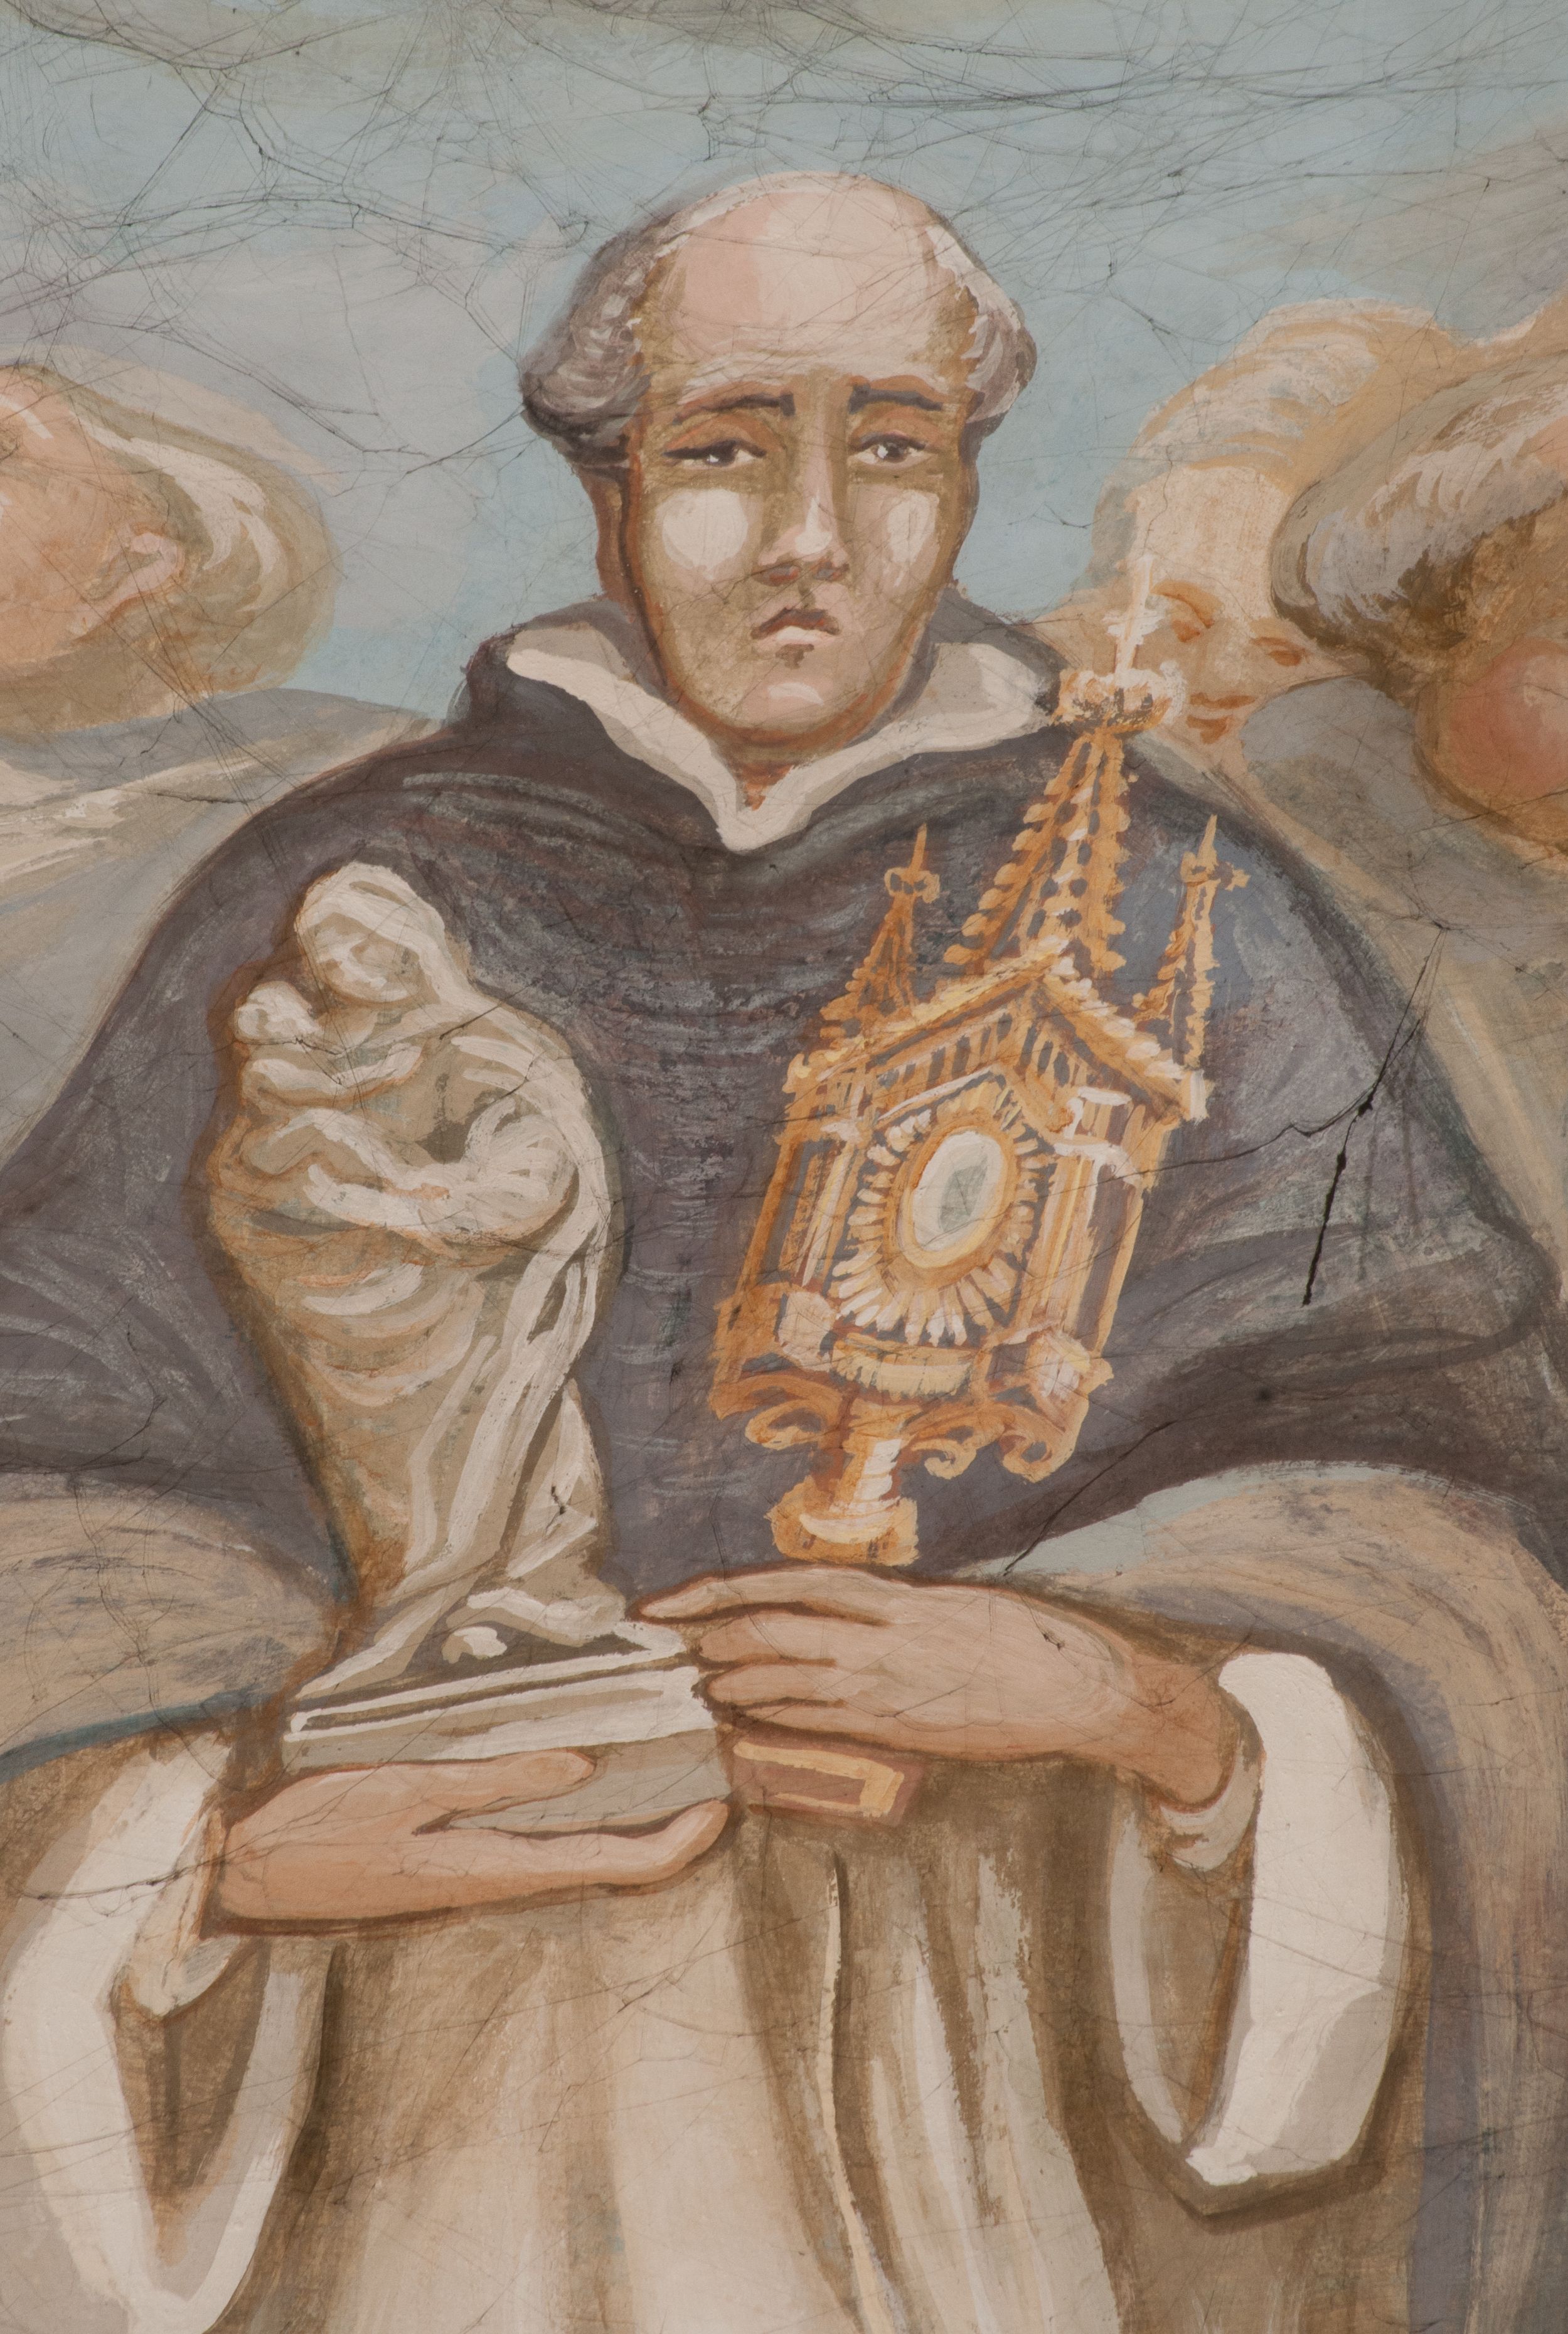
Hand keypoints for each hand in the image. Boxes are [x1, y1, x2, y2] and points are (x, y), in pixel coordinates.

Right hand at [213, 1750, 728, 1927]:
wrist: (241, 1875)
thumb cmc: (316, 1825)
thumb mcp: (406, 1786)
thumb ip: (497, 1779)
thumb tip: (585, 1766)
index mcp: (492, 1867)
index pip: (614, 1864)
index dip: (677, 1844)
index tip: (722, 1807)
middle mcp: (492, 1883)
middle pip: (604, 1867)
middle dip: (663, 1833)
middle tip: (706, 1779)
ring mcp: (470, 1879)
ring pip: (571, 1860)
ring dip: (620, 1826)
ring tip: (659, 1773)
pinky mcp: (448, 1869)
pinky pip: (531, 1851)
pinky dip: (571, 1822)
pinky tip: (577, 1785)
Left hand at [642, 1568, 1236, 1807]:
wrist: (1075, 1688)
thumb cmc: (1018, 1637)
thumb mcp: (947, 1601)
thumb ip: (887, 1603)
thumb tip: (831, 1602)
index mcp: (891, 1593)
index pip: (781, 1582)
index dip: (717, 1590)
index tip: (670, 1599)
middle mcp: (877, 1635)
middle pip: (768, 1629)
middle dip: (708, 1637)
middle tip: (669, 1646)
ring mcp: (884, 1685)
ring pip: (782, 1679)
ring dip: (732, 1681)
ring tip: (700, 1682)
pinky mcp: (895, 1730)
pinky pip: (815, 1722)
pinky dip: (772, 1717)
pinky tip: (746, 1717)